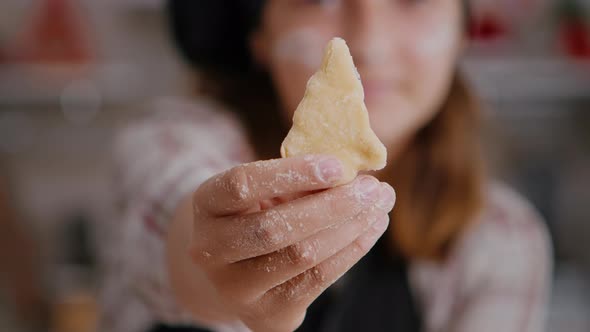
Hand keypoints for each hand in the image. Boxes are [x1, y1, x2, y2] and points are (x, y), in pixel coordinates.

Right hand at [190, 155, 394, 331]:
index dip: (292, 173)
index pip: (242, 185)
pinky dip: (352, 250)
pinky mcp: (266, 314)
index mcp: (205, 206)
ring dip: (351, 227)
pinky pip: (318, 280)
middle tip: (373, 187)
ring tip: (380, 204)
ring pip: (301, 256)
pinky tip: (371, 227)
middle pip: (274, 227)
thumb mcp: (263, 189)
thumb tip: (353, 172)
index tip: (338, 165)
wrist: (234, 268)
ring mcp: (235, 288)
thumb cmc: (255, 213)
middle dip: (332, 205)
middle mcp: (210, 250)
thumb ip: (296, 178)